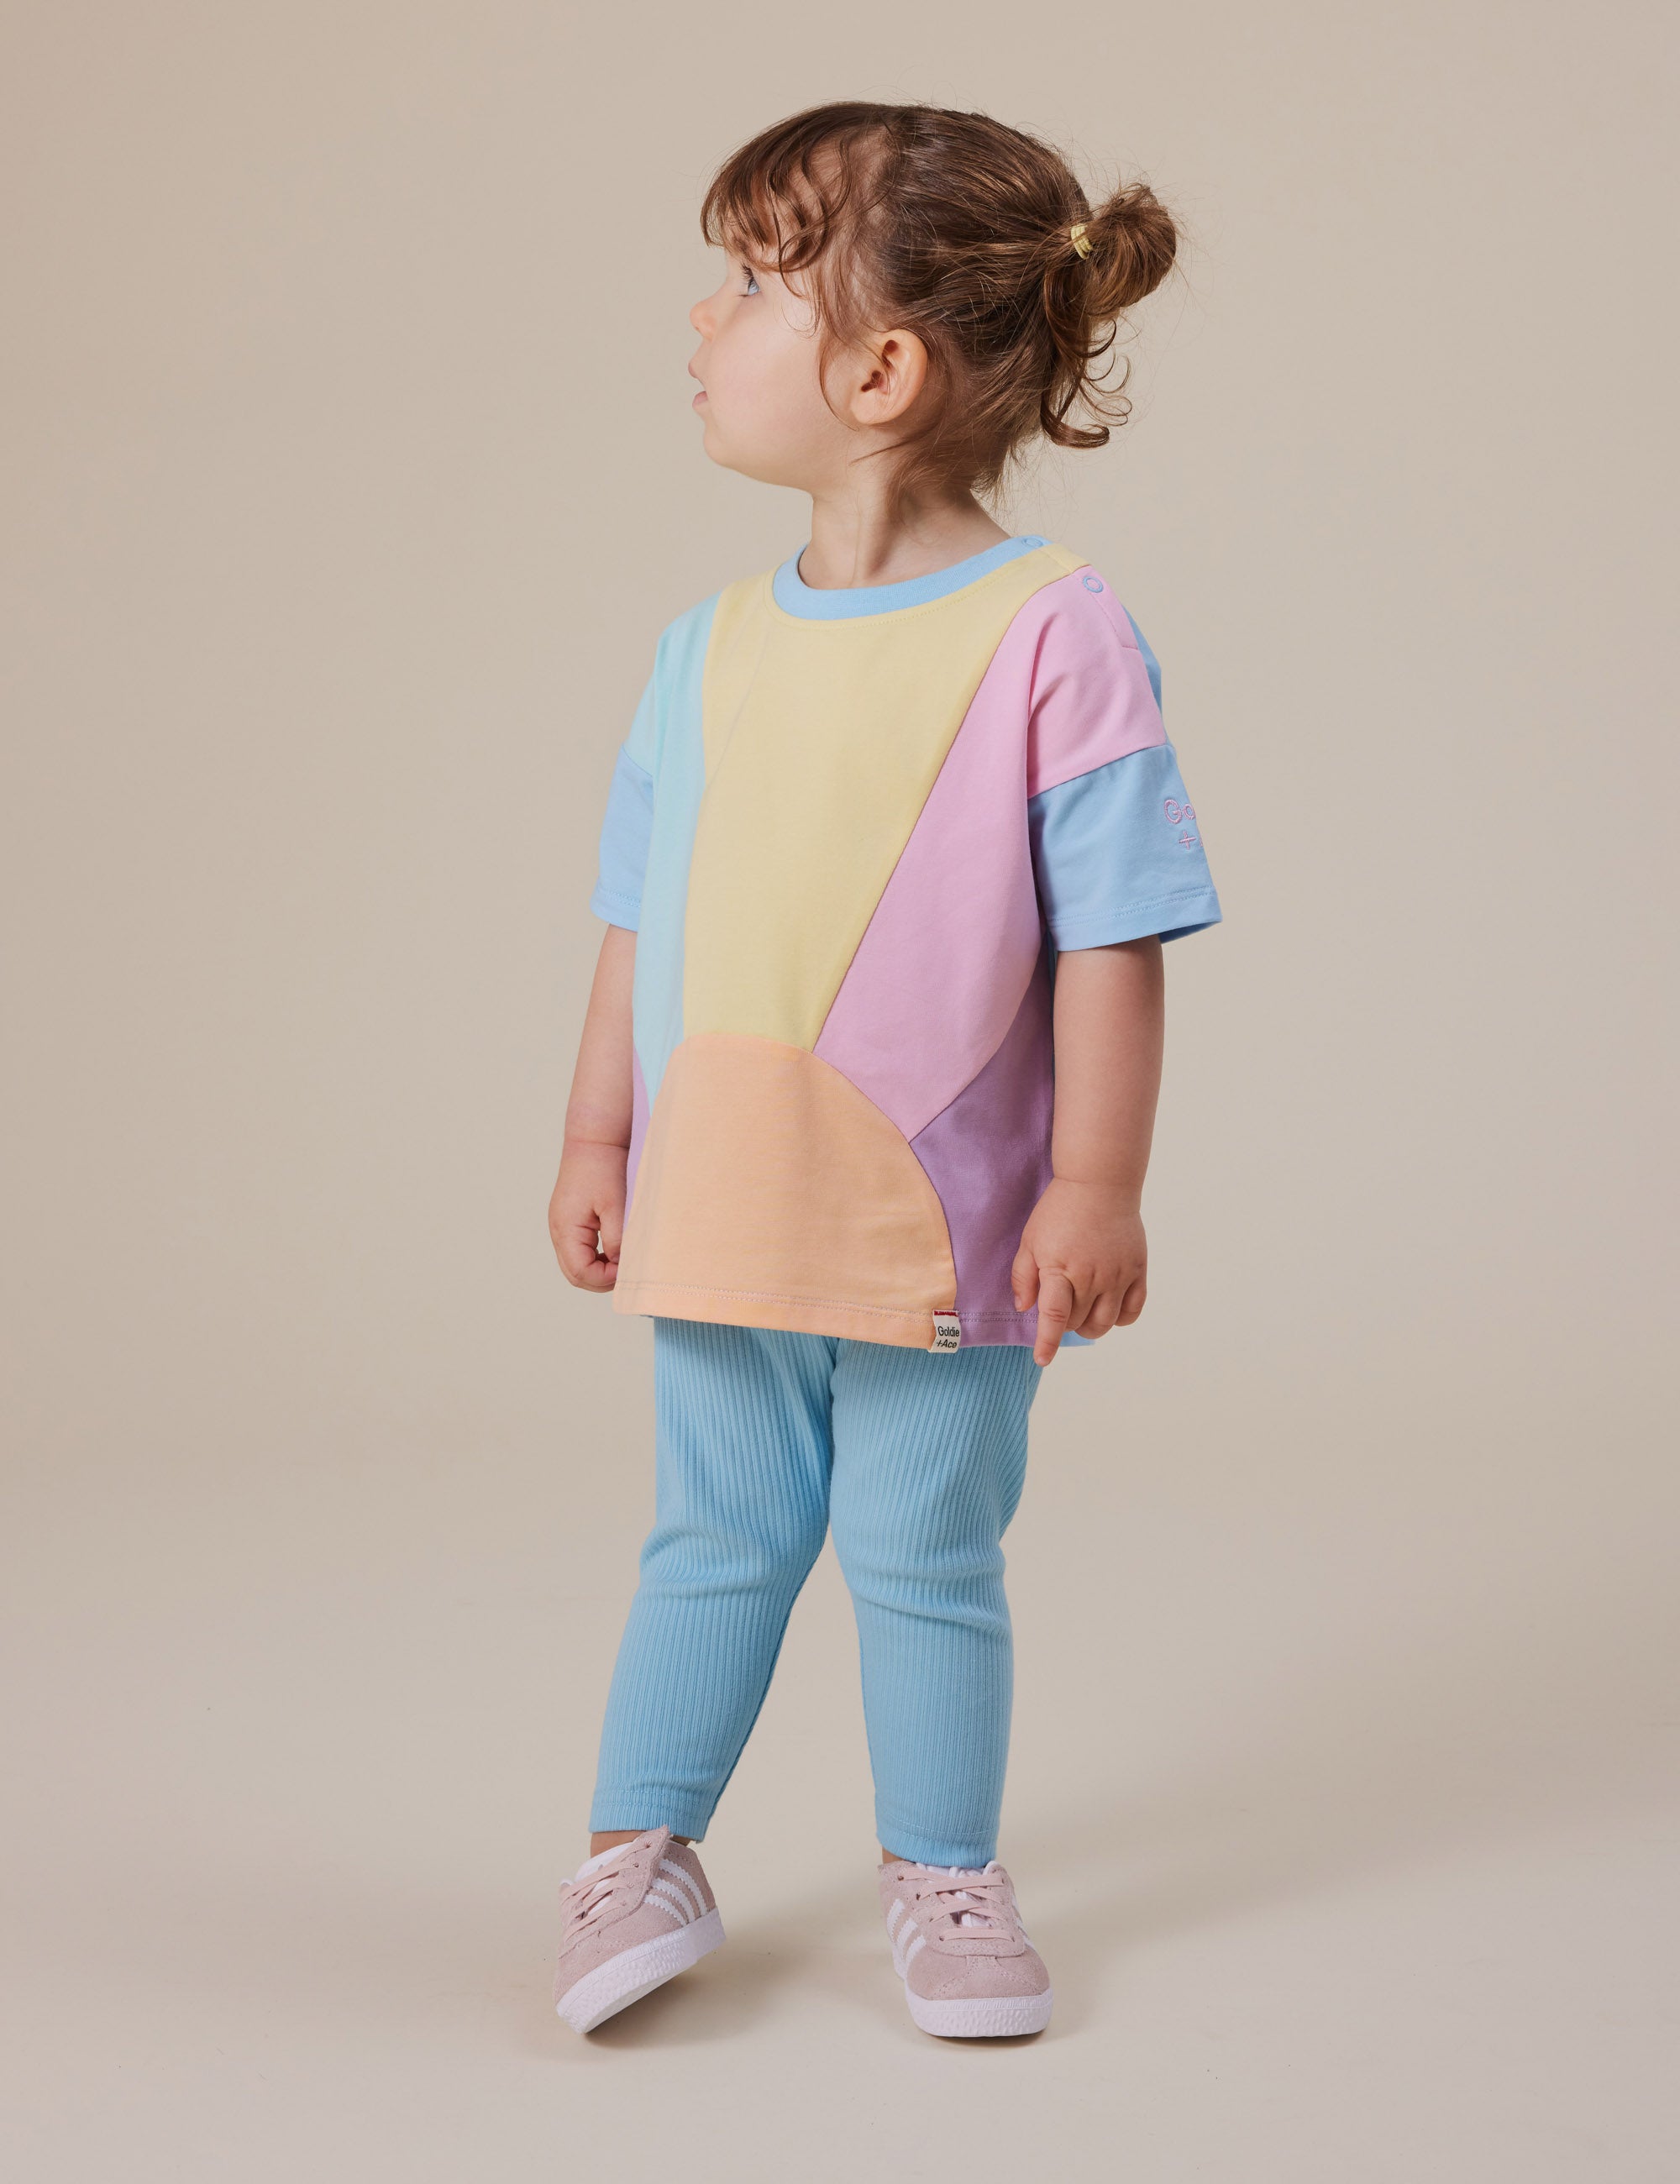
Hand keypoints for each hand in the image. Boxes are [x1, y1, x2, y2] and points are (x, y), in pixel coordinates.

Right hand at [548, 1137, 627, 1290]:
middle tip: (628, 1272)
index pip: (582, 1273)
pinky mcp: (569, 1221)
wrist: (595, 1139)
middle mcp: (558, 1231)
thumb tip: (621, 1267)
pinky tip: (615, 1252)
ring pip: (575, 1265)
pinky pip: (578, 1251)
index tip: (629, 1270)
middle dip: (602, 1280)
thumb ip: (618, 1241)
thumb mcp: (617, 1207)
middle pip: (575, 1275)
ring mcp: (562, 1227)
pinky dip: (595, 1258)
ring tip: (623, 1262)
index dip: (607, 1279)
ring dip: (598, 1270)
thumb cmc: (605, 1168)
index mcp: (567, 1229)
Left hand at [1010, 1178, 1147, 1364]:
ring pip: (1105, 1323)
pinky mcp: (1137, 1270)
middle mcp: (1092, 1277)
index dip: (1047, 1341)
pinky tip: (1108, 1309)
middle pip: (1077, 1322)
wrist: (1099, 1183)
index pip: (1054, 1316)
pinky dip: (1120, 1319)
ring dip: (1090, 1327)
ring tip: (1081, 1314)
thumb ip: (1024, 1276)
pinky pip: (1133, 1310)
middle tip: (1059, 1307)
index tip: (1042, 1359)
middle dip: (1063, 1323)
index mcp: (1061, 1269)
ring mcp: (1118, 1275)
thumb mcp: (1030, 1239)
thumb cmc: (1059, 1210)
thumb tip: (1025, 1308)